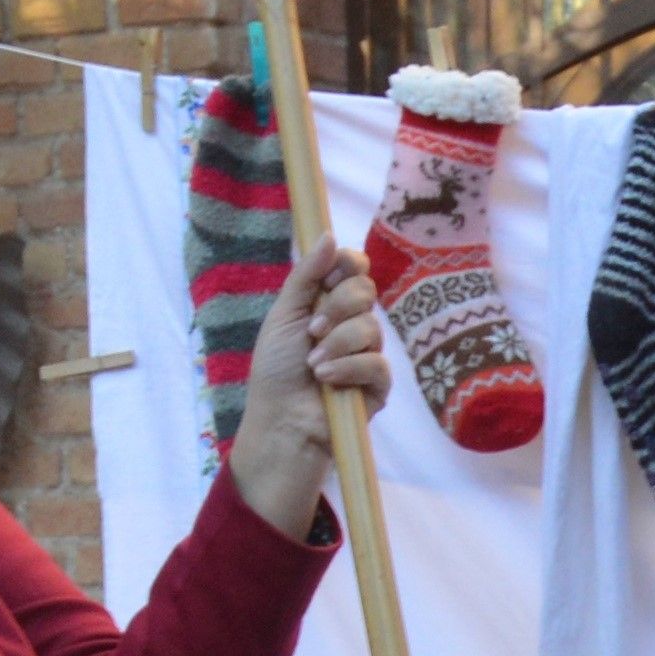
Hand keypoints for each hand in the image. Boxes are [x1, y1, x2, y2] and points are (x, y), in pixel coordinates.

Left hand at [229, 242, 388, 544]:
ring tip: (314, 365)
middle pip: (365, 291)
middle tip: (311, 330)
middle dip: (336, 308)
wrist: (281, 421)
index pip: (355, 268)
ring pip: (371, 327)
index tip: (330, 277)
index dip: (348, 265)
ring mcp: (367, 354)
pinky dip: (349, 368)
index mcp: (328, 303)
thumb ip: (305, 277)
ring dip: (337, 343)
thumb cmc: (275, 371)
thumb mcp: (283, 316)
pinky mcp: (378, 385)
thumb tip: (328, 234)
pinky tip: (327, 380)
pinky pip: (377, 363)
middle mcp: (351, 323)